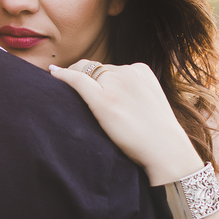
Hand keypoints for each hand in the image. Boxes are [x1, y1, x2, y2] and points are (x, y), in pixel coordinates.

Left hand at [50, 60, 202, 182]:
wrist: (166, 150)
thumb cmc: (156, 135)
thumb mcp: (148, 103)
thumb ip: (132, 92)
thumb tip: (109, 93)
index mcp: (141, 70)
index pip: (110, 67)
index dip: (93, 75)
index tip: (81, 80)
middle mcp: (128, 72)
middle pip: (96, 68)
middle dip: (81, 75)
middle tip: (66, 88)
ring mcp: (116, 84)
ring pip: (85, 72)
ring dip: (74, 79)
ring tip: (60, 90)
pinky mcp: (104, 99)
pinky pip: (77, 80)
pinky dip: (63, 75)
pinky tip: (53, 73)